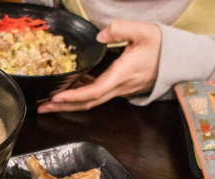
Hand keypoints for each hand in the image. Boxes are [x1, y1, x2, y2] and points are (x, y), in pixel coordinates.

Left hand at [38, 20, 161, 112]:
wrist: (177, 60)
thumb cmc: (161, 45)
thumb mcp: (143, 31)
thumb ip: (120, 30)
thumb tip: (99, 36)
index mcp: (121, 75)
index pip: (94, 91)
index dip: (74, 97)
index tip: (57, 97)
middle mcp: (117, 88)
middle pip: (86, 103)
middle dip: (63, 107)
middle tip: (41, 108)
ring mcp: (117, 90)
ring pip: (89, 102)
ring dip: (68, 104)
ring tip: (47, 103)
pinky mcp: (117, 88)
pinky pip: (95, 95)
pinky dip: (79, 96)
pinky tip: (66, 91)